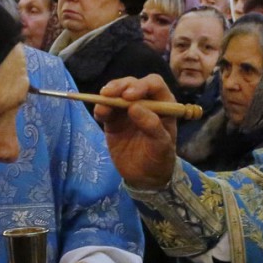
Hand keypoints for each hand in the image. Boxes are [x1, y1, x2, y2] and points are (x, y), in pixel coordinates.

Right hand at [94, 75, 177, 189]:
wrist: (145, 177)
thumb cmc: (159, 159)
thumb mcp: (161, 145)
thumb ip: (151, 125)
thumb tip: (134, 107)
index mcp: (163, 104)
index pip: (154, 84)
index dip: (142, 85)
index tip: (130, 96)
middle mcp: (145, 102)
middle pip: (132, 84)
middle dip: (121, 86)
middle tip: (110, 94)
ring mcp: (128, 110)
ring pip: (117, 92)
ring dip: (108, 94)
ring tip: (102, 101)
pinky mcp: (114, 120)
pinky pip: (105, 109)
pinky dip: (100, 108)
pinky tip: (99, 113)